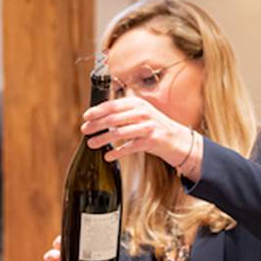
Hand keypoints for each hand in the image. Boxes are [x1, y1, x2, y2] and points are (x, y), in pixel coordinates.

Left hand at [81, 96, 195, 170]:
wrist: (176, 139)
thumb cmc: (153, 126)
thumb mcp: (139, 114)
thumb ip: (122, 113)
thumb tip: (97, 118)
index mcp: (137, 103)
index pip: (113, 105)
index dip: (98, 111)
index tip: (85, 117)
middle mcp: (143, 113)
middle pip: (113, 118)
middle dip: (96, 125)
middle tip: (84, 131)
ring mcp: (148, 127)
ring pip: (119, 133)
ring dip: (103, 139)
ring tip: (91, 144)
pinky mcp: (151, 141)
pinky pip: (130, 147)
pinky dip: (117, 152)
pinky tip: (108, 156)